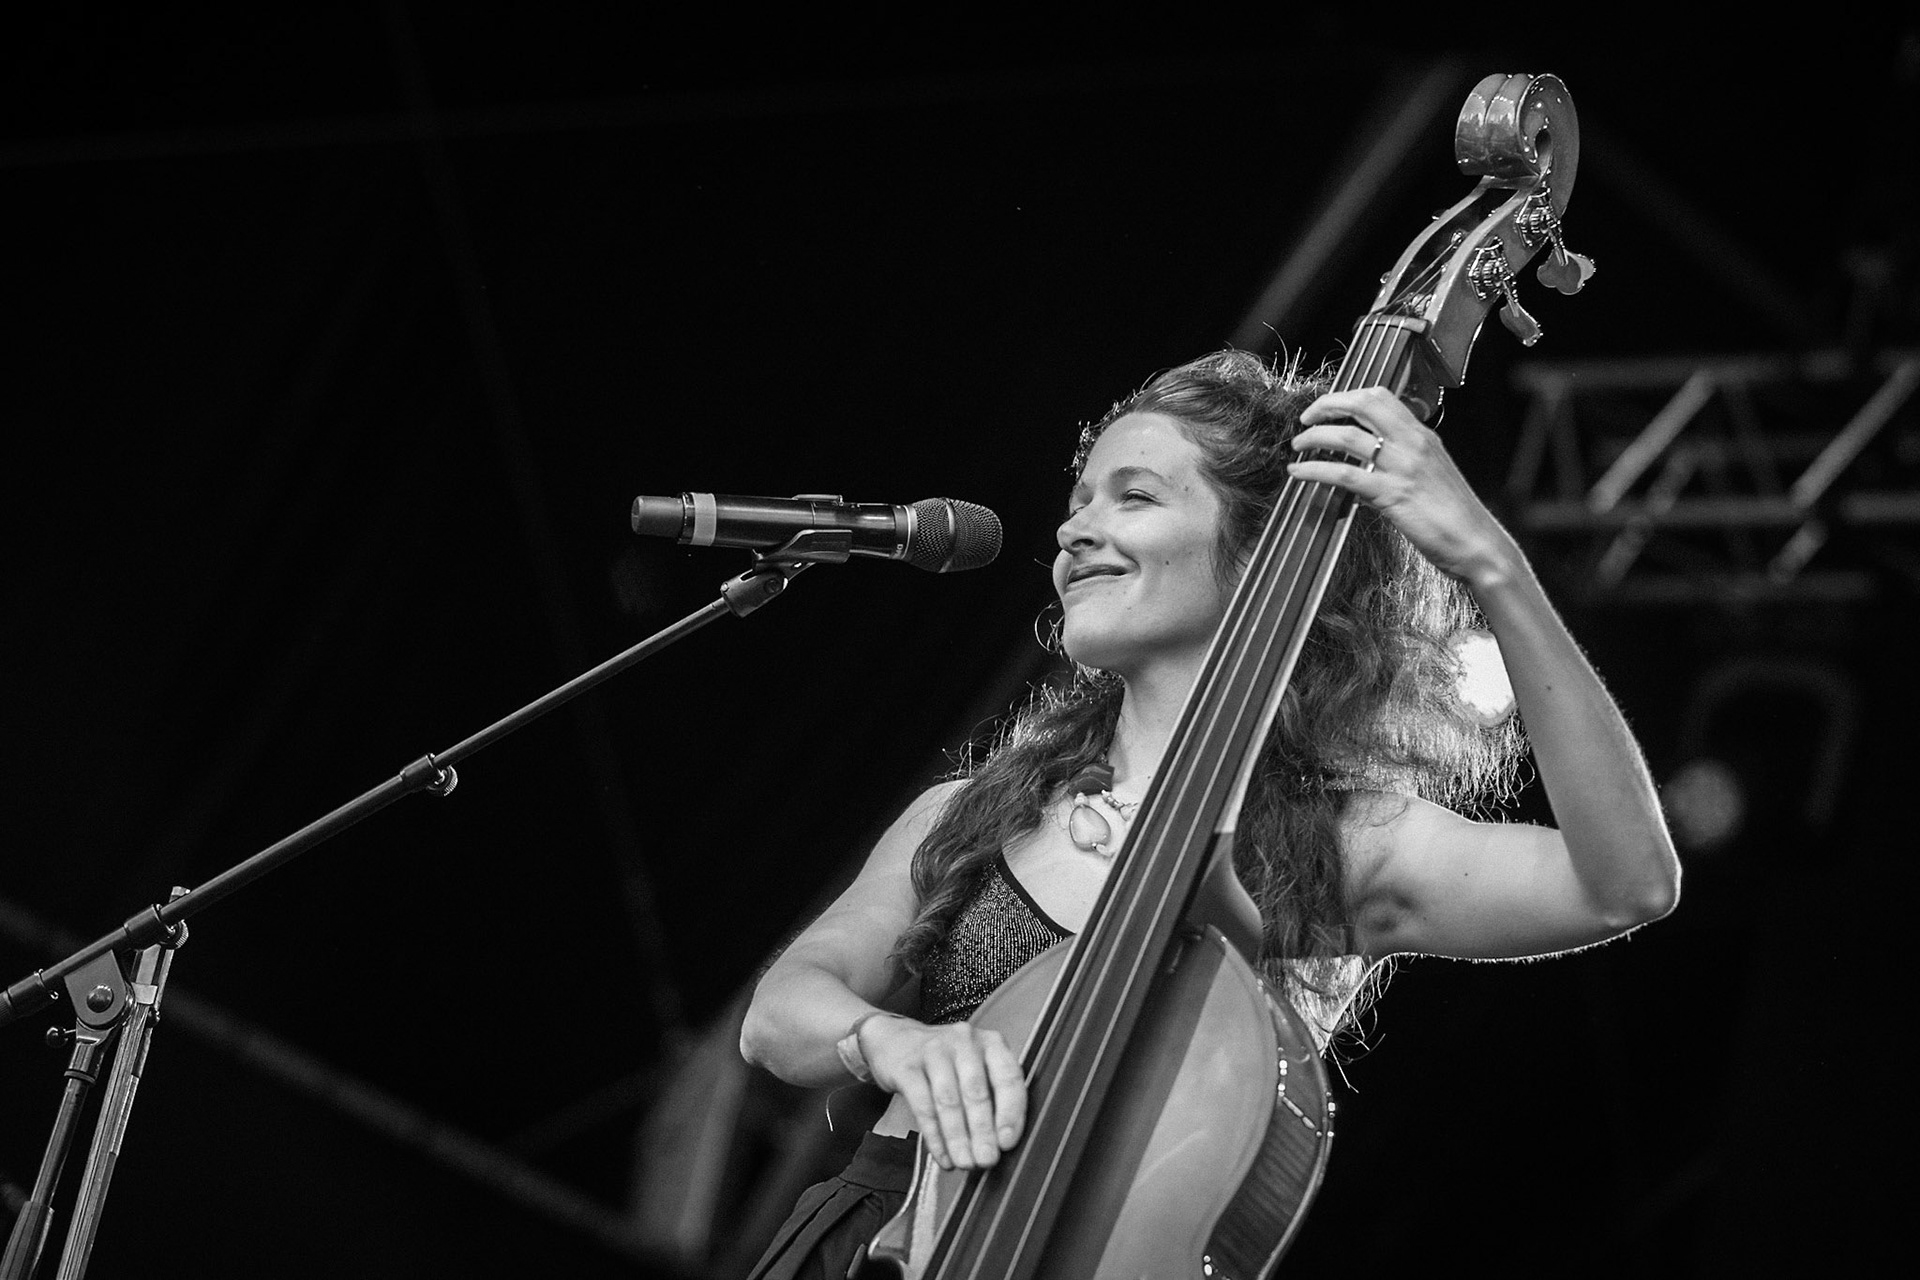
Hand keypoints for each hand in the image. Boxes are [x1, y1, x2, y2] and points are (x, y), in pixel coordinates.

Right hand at [861, 1016, 1025, 1169]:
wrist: (896, 1042)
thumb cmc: (947, 1063)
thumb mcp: (976, 1070)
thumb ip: (993, 1097)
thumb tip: (1003, 1143)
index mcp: (991, 1043)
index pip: (1008, 1076)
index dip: (1010, 1112)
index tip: (1007, 1142)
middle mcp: (964, 1042)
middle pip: (976, 1091)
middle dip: (982, 1131)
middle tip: (986, 1159)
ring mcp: (934, 1051)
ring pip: (948, 1101)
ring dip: (958, 1137)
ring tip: (964, 1162)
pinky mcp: (907, 1066)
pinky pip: (923, 1106)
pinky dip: (934, 1136)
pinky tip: (942, 1154)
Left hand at [1288, 386, 1516, 587]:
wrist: (1477, 544)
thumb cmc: (1455, 516)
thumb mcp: (1430, 476)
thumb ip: (1400, 464)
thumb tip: (1365, 468)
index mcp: (1423, 436)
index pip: (1382, 398)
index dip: (1348, 396)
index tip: (1328, 406)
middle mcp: (1413, 444)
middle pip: (1364, 404)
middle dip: (1328, 405)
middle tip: (1306, 418)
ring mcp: (1402, 467)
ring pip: (1348, 437)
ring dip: (1315, 437)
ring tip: (1298, 446)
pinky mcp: (1391, 494)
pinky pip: (1344, 475)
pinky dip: (1315, 470)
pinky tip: (1300, 473)